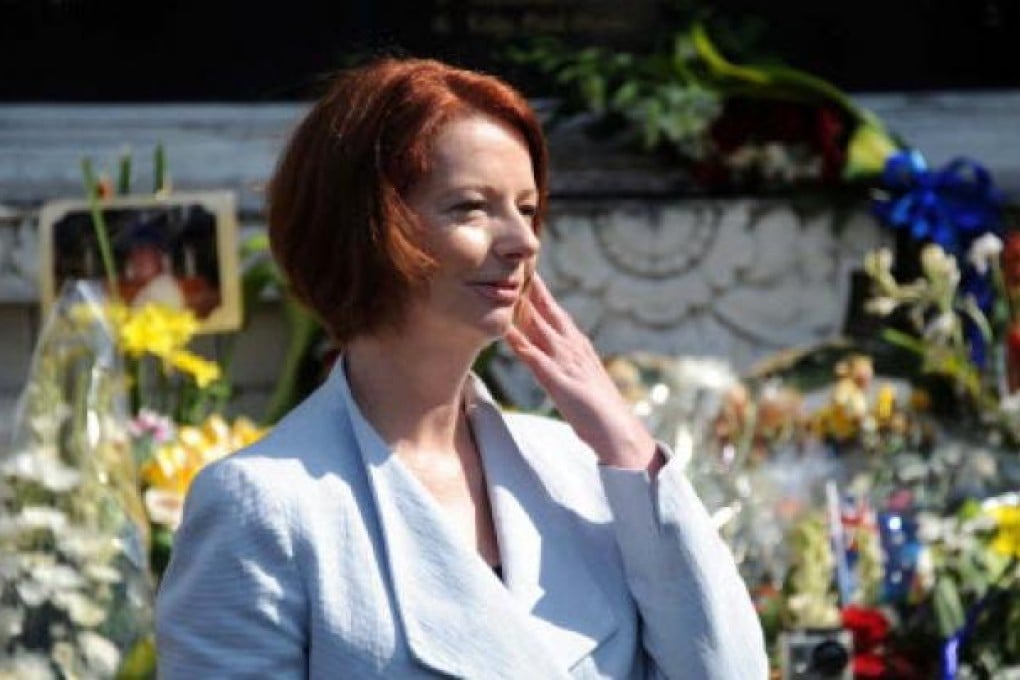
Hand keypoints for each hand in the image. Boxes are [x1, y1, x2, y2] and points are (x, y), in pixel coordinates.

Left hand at [505, 276, 661, 472]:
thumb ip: (568, 366)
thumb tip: (554, 359)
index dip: (542, 295)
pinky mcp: (559, 380)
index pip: (558, 314)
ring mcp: (567, 362)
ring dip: (524, 307)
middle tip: (518, 266)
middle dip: (534, 289)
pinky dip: (520, 342)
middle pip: (550, 312)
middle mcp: (574, 348)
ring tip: (507, 286)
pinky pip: (534, 357)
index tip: (529, 275)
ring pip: (541, 327)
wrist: (618, 431)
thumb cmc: (601, 412)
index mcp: (579, 348)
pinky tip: (506, 331)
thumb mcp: (583, 381)